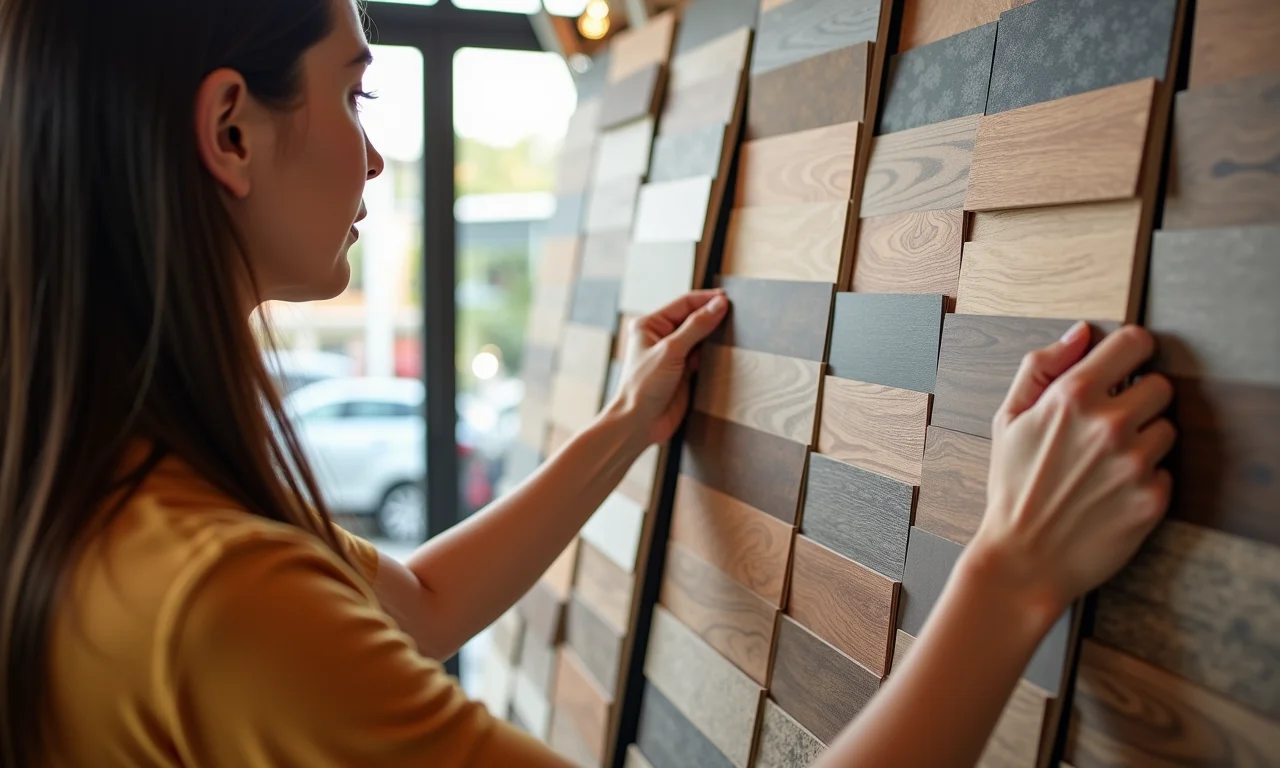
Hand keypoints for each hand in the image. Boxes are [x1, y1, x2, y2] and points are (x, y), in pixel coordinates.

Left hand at [611, 290, 728, 444]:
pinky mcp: (684, 371)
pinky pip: (703, 356)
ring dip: (715, 335)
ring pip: (700, 337)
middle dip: (712, 316)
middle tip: (736, 314)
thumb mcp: (671, 351)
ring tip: (734, 331)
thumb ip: (696, 327)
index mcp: (650, 324)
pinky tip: (726, 351)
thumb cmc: (643, 386)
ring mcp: (673, 354)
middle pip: (693, 318)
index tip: (728, 300)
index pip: (684, 304)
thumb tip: (718, 305)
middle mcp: (660, 336)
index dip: (706, 300)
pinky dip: (714, 353)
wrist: (640, 423)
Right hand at [966, 323, 1175, 624]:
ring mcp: (1135, 463)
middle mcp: (1109, 424)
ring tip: (1107, 463)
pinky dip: (1145, 479)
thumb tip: (1079, 333)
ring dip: (1145, 440)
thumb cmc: (1012, 487)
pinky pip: (1166, 471)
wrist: (1023, 558)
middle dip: (1140, 400)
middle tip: (1110, 425)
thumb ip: (1040, 367)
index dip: (1131, 352)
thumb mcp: (1008, 419)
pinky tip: (1112, 491)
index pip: (1135, 343)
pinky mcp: (1153, 498)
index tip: (1126, 367)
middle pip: (1161, 386)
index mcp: (1072, 396)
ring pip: (1167, 429)